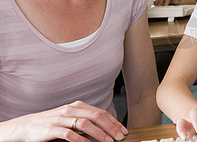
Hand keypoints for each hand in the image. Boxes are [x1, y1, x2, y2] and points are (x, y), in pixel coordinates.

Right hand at [0, 100, 127, 141]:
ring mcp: (61, 118)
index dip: (113, 121)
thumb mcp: (69, 118)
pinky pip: (69, 134)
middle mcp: (71, 109)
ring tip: (108, 141)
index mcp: (77, 106)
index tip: (122, 130)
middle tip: (119, 136)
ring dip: (99, 133)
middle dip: (110, 127)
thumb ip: (84, 120)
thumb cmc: (50, 123)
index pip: (100, 112)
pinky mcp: (52, 129)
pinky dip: (80, 139)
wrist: (25, 126)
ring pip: (85, 123)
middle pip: (96, 116)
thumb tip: (104, 128)